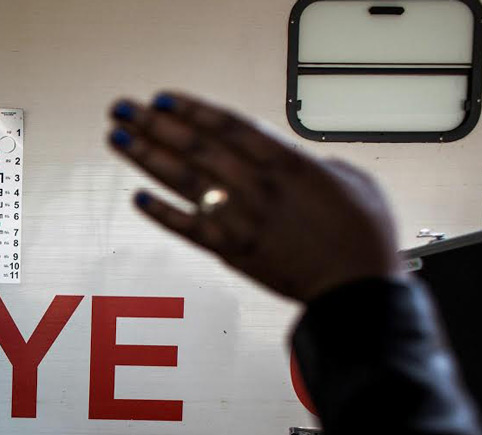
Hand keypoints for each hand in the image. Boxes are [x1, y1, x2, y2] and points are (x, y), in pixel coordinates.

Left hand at [107, 92, 400, 302]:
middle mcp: (257, 186)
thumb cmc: (363, 235)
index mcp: (287, 162)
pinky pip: (187, 229)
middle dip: (153, 125)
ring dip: (146, 158)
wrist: (357, 289)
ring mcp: (240, 219)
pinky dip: (160, 213)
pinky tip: (137, 198)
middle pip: (194, 147)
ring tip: (118, 139)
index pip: (226, 125)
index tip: (160, 98)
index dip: (190, 109)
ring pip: (183, 181)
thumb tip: (291, 157)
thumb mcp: (351, 179)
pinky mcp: (232, 251)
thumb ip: (312, 162)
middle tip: (122, 110)